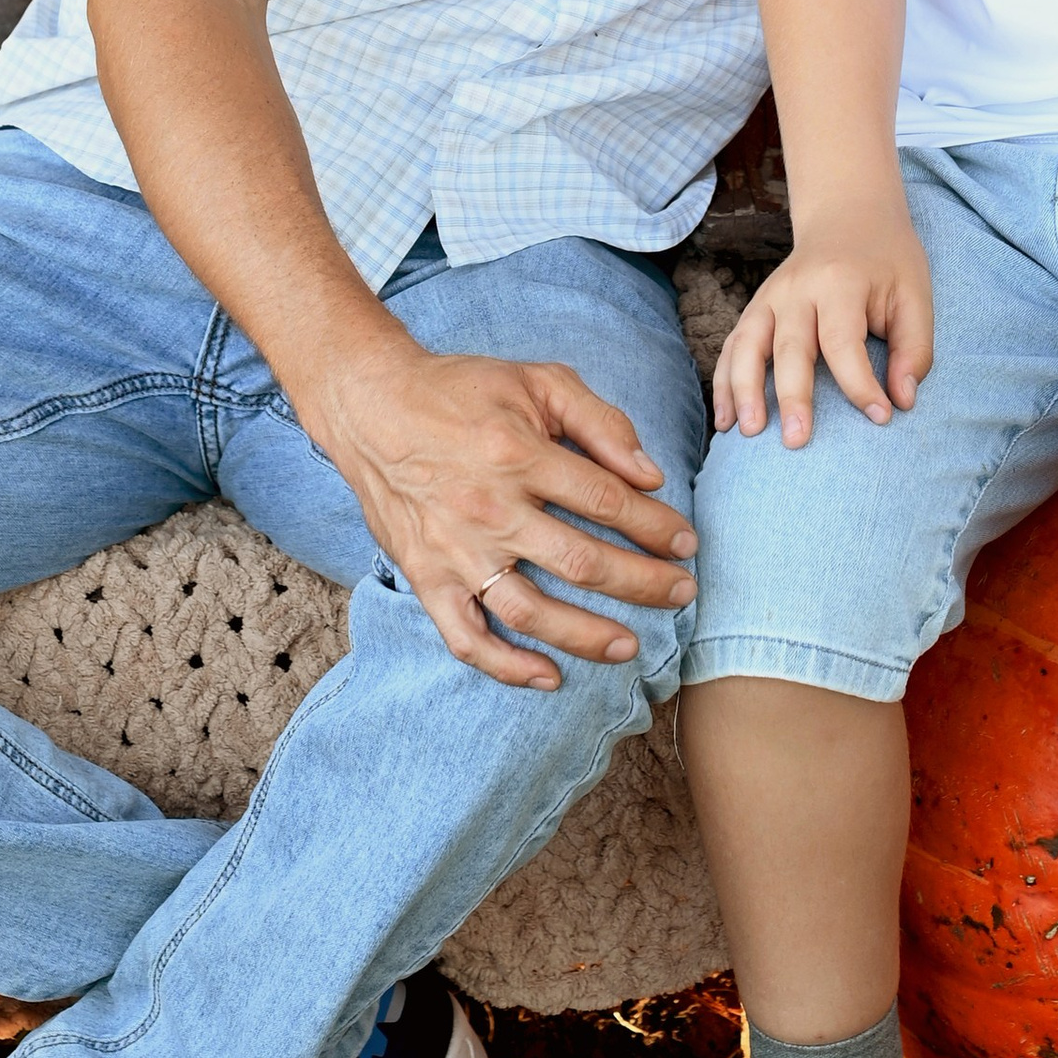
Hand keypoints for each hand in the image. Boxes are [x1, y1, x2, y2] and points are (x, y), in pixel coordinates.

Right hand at [313, 331, 697, 691]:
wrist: (371, 406)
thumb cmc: (462, 390)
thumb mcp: (536, 380)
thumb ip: (599, 421)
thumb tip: (649, 475)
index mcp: (519, 455)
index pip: (607, 502)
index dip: (656, 527)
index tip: (687, 542)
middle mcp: (490, 510)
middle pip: (582, 562)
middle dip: (644, 583)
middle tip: (683, 594)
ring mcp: (455, 551)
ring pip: (531, 611)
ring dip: (587, 635)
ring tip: (631, 646)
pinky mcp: (426, 578)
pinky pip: (466, 637)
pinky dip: (506, 666)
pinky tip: (548, 677)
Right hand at [713, 209, 933, 447]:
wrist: (849, 217)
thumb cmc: (887, 263)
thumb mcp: (915, 295)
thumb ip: (914, 348)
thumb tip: (902, 400)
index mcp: (839, 283)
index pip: (843, 341)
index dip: (860, 384)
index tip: (881, 417)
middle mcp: (796, 288)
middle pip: (789, 347)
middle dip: (791, 396)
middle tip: (797, 442)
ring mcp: (769, 297)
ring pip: (747, 345)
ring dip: (744, 390)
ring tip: (748, 433)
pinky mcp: (755, 309)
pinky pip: (732, 347)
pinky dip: (724, 383)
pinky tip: (726, 421)